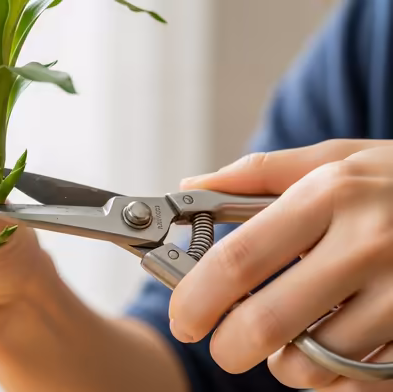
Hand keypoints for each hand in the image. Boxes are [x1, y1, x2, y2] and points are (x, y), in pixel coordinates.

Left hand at [168, 139, 392, 390]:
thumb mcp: (337, 160)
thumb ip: (259, 174)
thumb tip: (190, 187)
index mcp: (330, 195)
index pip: (238, 259)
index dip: (196, 298)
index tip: (184, 318)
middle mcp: (368, 243)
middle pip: (266, 323)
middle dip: (230, 347)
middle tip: (226, 346)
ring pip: (315, 362)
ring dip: (288, 363)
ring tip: (293, 339)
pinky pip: (362, 380)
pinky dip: (336, 378)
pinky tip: (339, 349)